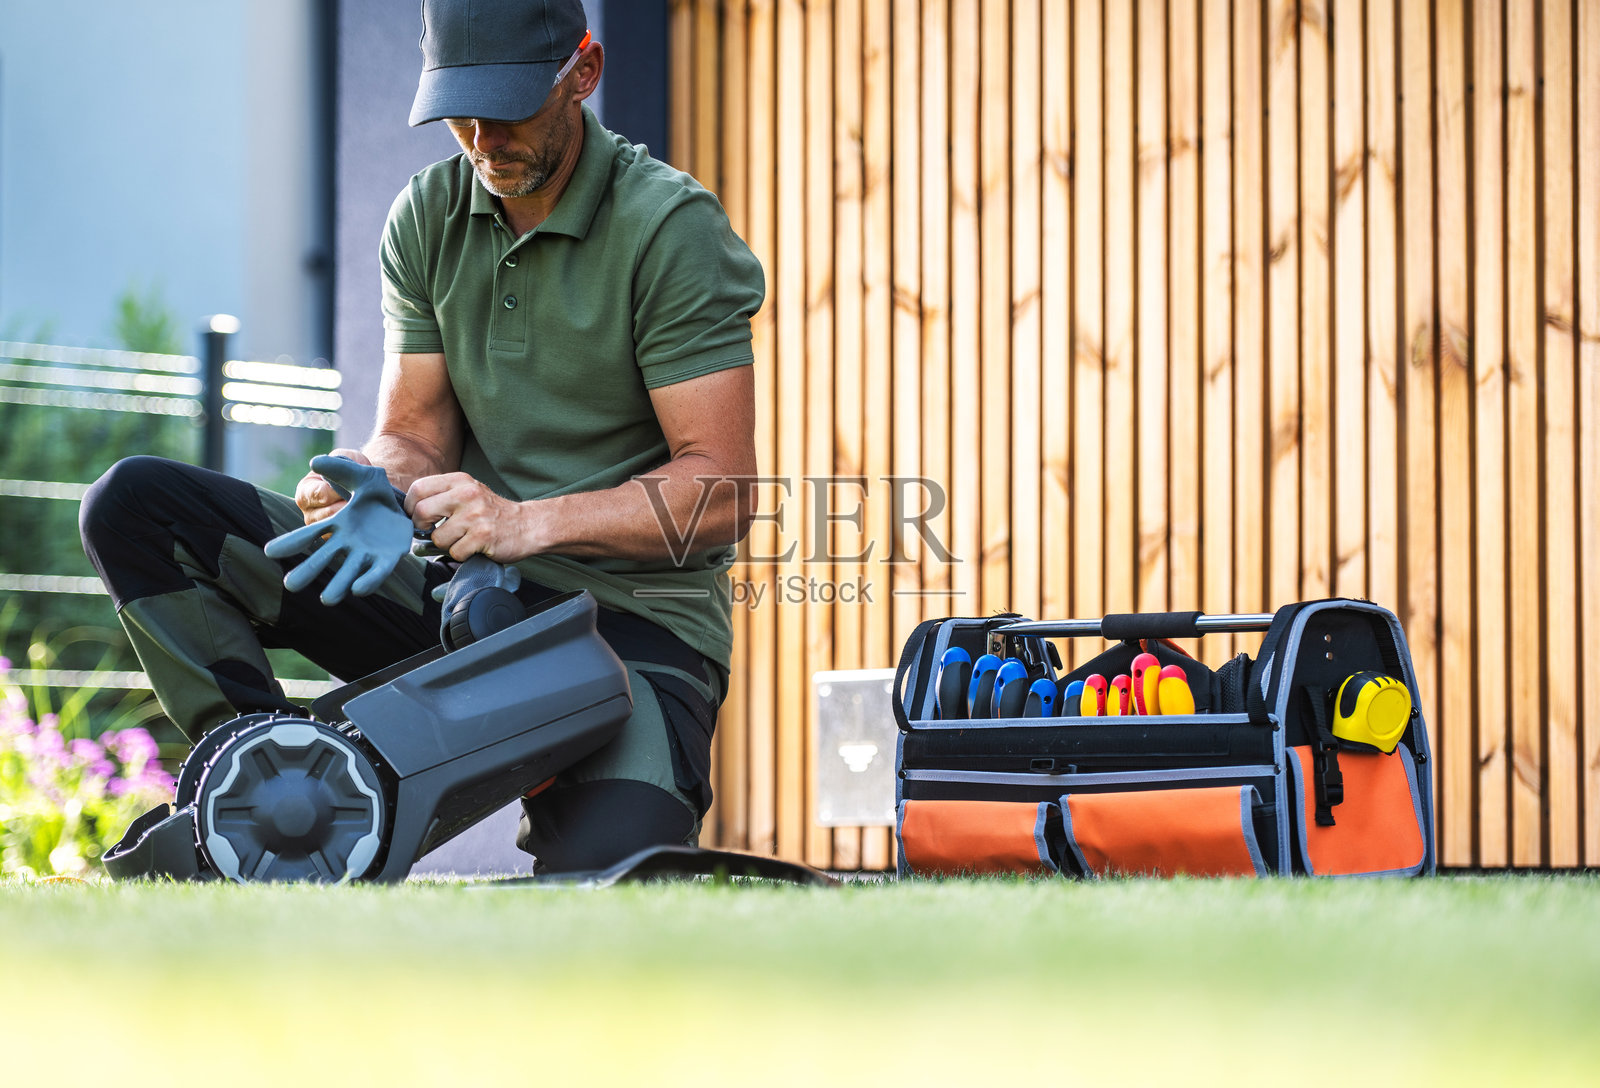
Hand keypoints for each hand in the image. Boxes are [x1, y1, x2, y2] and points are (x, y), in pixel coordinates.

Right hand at [266, 455, 413, 605]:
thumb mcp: (363, 476)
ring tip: (327, 599)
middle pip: (323, 559)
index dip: (291, 543)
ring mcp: (366, 553)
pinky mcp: (388, 559)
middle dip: (308, 571)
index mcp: (336, 525)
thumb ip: (340, 469)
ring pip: (348, 572)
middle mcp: (347, 543)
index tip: (270, 552)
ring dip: (338, 585)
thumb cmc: (377, 492)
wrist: (407, 504)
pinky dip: (368, 581)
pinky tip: (358, 590)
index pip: (309, 535)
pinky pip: (377, 572)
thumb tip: (314, 462)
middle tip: (290, 585)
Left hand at [406, 473, 531, 561]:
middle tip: (430, 531)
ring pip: (438, 538)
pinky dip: (461, 555)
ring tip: (462, 539)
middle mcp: (467, 494)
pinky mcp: (483, 536)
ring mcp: (475, 515)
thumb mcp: (469, 492)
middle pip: (421, 512)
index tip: (415, 517)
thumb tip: (408, 513)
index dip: (409, 507)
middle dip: (421, 527)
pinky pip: (455, 552)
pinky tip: (474, 547)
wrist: (528, 525)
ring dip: (446, 545)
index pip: (418, 488)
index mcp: (460, 481)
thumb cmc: (493, 512)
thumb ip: (442, 496)